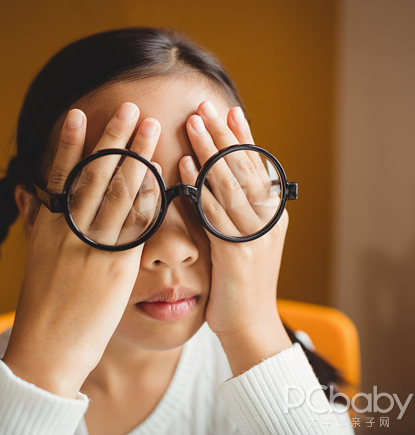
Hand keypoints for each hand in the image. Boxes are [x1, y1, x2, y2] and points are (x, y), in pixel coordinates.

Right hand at [3, 102, 161, 397]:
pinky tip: (162, 175)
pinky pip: (135, 225)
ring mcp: (92, 247)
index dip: (68, 143)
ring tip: (150, 127)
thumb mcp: (34, 256)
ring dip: (136, 155)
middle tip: (130, 107)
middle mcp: (68, 231)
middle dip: (113, 139)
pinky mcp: (115, 267)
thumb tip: (26, 190)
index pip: (59, 177)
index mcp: (46, 228)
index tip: (78, 114)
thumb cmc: (40, 306)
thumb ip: (35, 220)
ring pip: (117, 192)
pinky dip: (148, 197)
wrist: (45, 350)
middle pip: (94, 176)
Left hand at [180, 101, 291, 371]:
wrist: (250, 326)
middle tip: (202, 106)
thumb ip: (234, 212)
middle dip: (222, 134)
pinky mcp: (238, 252)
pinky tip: (187, 166)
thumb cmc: (239, 284)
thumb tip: (213, 182)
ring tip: (192, 123)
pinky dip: (202, 185)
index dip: (241, 137)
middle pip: (243, 167)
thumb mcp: (244, 242)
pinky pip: (217, 211)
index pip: (255, 166)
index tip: (225, 111)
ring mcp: (255, 235)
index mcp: (271, 214)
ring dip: (210, 150)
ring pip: (230, 183)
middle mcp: (268, 219)